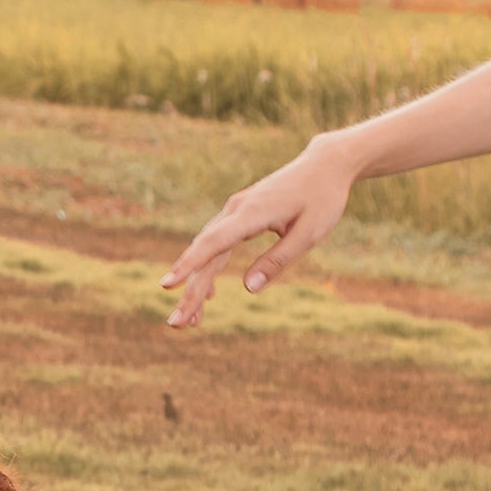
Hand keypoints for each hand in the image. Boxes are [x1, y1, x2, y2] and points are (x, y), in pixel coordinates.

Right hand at [162, 132, 358, 326]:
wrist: (323, 166)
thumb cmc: (322, 200)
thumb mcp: (308, 234)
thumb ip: (277, 260)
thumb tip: (248, 289)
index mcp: (252, 213)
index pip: (213, 243)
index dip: (189, 264)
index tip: (167, 284)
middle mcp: (236, 210)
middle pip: (205, 254)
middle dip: (189, 291)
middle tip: (176, 325)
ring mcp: (235, 211)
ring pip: (209, 252)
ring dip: (197, 285)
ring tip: (189, 321)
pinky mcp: (240, 215)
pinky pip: (218, 245)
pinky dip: (210, 269)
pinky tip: (210, 296)